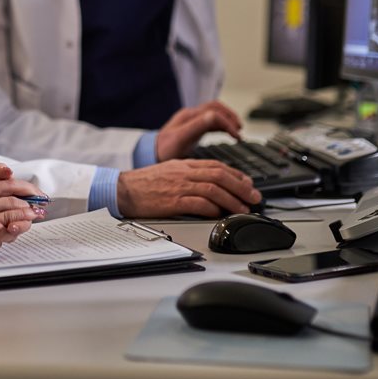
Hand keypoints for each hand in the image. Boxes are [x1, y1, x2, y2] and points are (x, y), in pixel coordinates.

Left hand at [0, 163, 45, 247]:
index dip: (33, 202)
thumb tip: (8, 171)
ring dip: (2, 232)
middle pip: (21, 220)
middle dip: (20, 224)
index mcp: (5, 196)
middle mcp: (3, 211)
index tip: (36, 208)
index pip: (26, 199)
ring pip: (8, 234)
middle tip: (12, 226)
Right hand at [0, 169, 43, 255]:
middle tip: (43, 200)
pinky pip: (4, 220)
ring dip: (28, 209)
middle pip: (11, 189)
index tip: (31, 191)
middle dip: (30, 195)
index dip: (19, 185)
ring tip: (39, 213)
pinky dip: (17, 221)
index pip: (1, 181)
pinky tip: (23, 224)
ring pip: (12, 204)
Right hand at [115, 159, 260, 218]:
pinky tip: (221, 214)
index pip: (217, 166)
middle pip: (220, 176)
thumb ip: (190, 175)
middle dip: (241, 187)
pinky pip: (198, 204)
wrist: (123, 189)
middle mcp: (185, 173)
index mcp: (185, 164)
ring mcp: (179, 186)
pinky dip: (212, 208)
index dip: (237, 175)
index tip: (248, 184)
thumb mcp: (170, 171)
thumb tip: (211, 185)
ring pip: (213, 189)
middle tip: (255, 197)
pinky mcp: (173, 201)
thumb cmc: (144, 183)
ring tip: (243, 209)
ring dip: (232, 200)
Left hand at [154, 100, 241, 160]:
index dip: (228, 123)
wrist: (150, 153)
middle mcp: (189, 115)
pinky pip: (210, 119)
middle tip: (240, 129)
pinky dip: (222, 124)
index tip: (237, 136)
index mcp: (187, 118)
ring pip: (214, 111)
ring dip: (227, 118)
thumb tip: (214, 118)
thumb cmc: (163, 150)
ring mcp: (190, 119)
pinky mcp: (192, 125)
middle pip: (215, 107)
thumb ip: (197, 128)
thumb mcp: (180, 142)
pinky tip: (228, 132)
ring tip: (237, 131)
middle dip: (230, 116)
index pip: (214, 113)